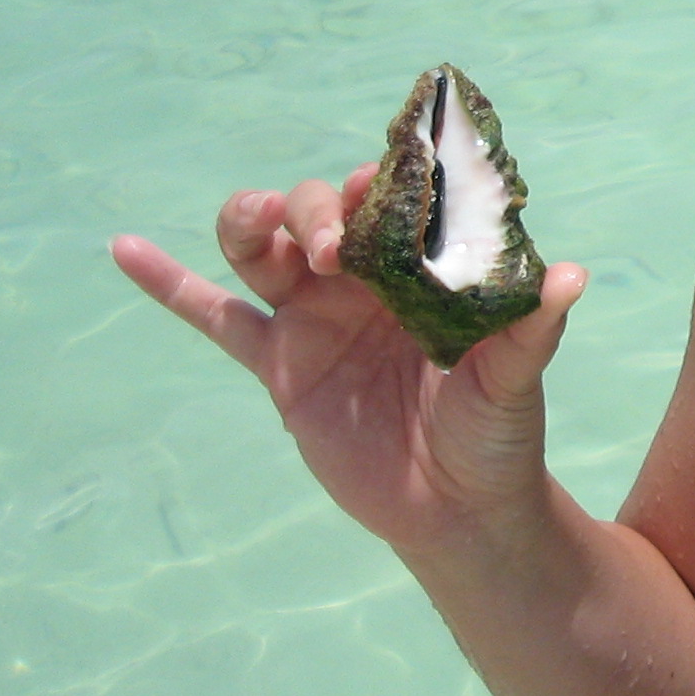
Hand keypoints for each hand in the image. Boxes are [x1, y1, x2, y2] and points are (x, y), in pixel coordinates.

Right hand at [111, 171, 587, 555]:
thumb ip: (530, 329)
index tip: (383, 189)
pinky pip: (215, 317)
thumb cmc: (498, 435)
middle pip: (314, 208)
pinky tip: (124, 249)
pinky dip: (169, 284)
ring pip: (262, 246)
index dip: (380, 183)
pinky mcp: (281, 366)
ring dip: (250, 222)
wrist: (459, 513)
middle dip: (316, 209)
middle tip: (338, 250)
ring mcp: (315, 316)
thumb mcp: (515, 379)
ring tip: (253, 227)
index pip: (390, 197)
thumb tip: (570, 278)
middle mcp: (364, 277)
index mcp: (421, 264)